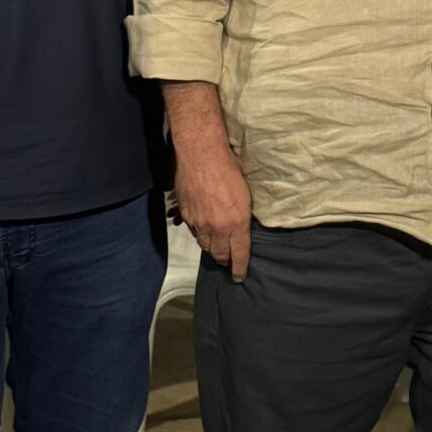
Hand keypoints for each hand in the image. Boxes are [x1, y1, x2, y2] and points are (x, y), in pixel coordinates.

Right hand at [175, 139, 253, 280]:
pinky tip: (205, 229)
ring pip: (205, 246)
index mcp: (236, 222)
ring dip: (212, 249)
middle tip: (228, 263)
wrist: (201, 155)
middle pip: (220, 255)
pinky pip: (194, 233)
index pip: (239, 253)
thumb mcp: (244, 195)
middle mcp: (217, 227)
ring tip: (217, 248)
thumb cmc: (227, 169)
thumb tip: (240, 230)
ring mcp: (199, 223)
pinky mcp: (186, 216)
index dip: (239, 268)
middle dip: (225, 261)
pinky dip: (201, 235)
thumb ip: (242, 218)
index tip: (238, 276)